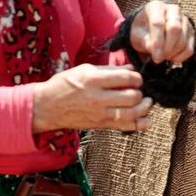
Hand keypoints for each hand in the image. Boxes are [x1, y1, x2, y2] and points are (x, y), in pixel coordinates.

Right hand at [32, 63, 152, 134]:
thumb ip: (109, 70)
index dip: (136, 77)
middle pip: (131, 96)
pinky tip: (147, 119)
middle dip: (141, 92)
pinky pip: (126, 127)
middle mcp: (97, 98)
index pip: (125, 78)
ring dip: (144, 107)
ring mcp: (100, 114)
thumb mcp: (84, 70)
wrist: (48, 107)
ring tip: (147, 102)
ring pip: (132, 113)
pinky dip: (140, 124)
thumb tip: (131, 68)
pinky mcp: (102, 125)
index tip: (137, 77)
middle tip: (140, 90)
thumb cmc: (65, 85)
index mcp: (92, 80)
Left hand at [130, 0, 194, 63]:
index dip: (157, 42)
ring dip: (172, 54)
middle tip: (158, 58)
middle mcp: (173, 10)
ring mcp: (185, 21)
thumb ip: (144, 42)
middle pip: (174, 29)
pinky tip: (171, 57)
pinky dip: (180, 58)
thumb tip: (156, 51)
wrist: (151, 31)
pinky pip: (189, 49)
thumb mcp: (137, 36)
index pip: (158, 23)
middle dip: (166, 48)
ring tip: (163, 56)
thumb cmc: (142, 32)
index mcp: (156, 7)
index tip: (155, 57)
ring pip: (182, 41)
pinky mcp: (191, 32)